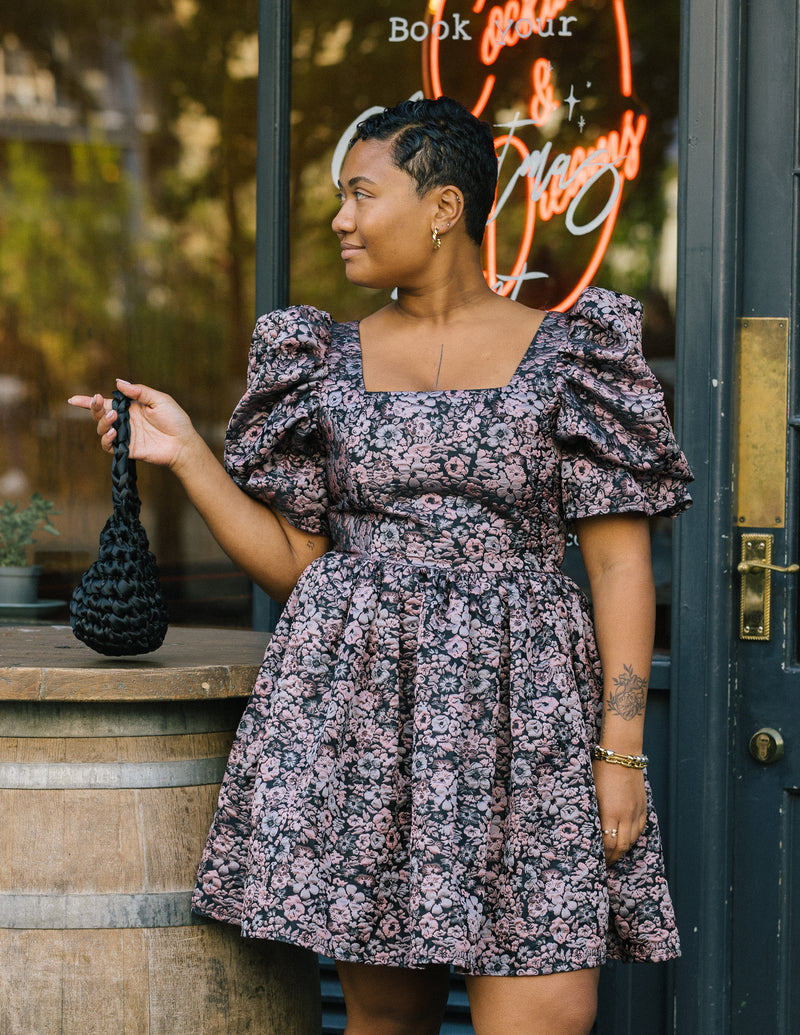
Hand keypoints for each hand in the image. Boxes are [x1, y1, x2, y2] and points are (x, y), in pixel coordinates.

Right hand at [68, 379, 197, 470]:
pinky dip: (107, 439)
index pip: (105, 403)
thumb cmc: (175, 420)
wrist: (183, 443)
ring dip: (102, 422)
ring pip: (101, 429)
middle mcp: (124, 421)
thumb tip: (117, 383)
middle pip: (99, 415)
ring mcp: (124, 435)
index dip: (88, 402)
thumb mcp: (159, 399)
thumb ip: (138, 392)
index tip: (73, 400)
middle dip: (93, 408)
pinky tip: (115, 432)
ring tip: (114, 416)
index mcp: (130, 407)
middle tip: (99, 402)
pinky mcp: (126, 449)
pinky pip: (108, 445)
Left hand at [592, 760, 647, 865]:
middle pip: (621, 847)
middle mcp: (626, 815)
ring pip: (632, 840)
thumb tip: (588, 832)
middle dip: (612, 858)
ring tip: (613, 855)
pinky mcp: (643, 807)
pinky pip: (640, 829)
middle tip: (603, 864)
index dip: (602, 856)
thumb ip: (592, 814)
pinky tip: (624, 840)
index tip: (595, 860)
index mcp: (610, 812)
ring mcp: (637, 812)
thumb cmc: (600, 771)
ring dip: (622, 850)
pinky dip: (632, 838)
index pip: (607, 844)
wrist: (622, 755)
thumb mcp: (591, 792)